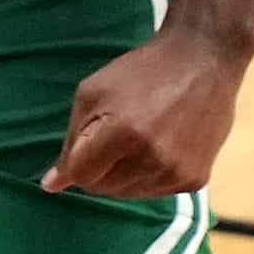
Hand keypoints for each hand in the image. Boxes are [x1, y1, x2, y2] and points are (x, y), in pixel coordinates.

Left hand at [40, 30, 245, 198]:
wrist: (203, 59)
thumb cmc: (141, 71)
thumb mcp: (93, 92)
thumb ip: (71, 141)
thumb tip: (50, 186)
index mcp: (123, 134)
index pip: (81, 176)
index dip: (77, 161)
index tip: (87, 142)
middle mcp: (152, 160)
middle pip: (104, 189)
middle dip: (99, 167)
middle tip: (115, 134)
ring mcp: (177, 173)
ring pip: (129, 194)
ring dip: (124, 173)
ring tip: (140, 137)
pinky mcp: (195, 180)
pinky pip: (156, 192)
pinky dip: (149, 175)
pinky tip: (160, 145)